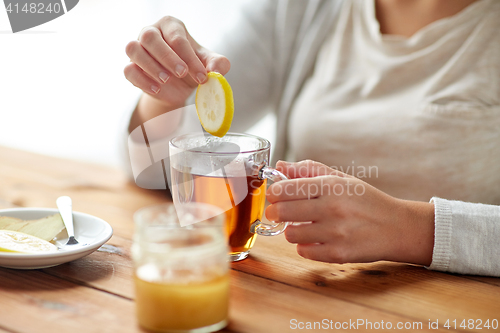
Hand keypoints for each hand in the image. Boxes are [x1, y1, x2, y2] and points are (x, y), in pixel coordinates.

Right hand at [124, 16, 229, 108]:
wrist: (179, 88)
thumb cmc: (193, 68)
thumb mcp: (209, 66)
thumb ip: (218, 64)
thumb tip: (217, 71)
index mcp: (171, 26)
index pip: (177, 37)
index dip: (190, 58)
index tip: (202, 76)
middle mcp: (151, 32)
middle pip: (150, 37)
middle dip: (167, 57)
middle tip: (182, 73)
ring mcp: (138, 48)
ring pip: (133, 49)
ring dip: (150, 66)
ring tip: (167, 80)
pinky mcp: (130, 67)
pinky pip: (128, 70)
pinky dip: (141, 80)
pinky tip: (157, 89)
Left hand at [265, 160, 434, 265]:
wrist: (397, 227)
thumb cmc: (365, 200)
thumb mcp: (341, 178)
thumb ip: (308, 170)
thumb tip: (280, 166)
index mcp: (331, 185)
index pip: (285, 189)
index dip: (273, 193)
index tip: (275, 196)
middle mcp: (332, 208)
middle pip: (282, 212)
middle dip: (274, 212)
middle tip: (278, 212)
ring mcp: (335, 233)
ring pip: (290, 234)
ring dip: (291, 230)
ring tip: (302, 226)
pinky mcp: (338, 254)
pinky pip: (304, 252)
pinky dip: (305, 247)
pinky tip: (315, 239)